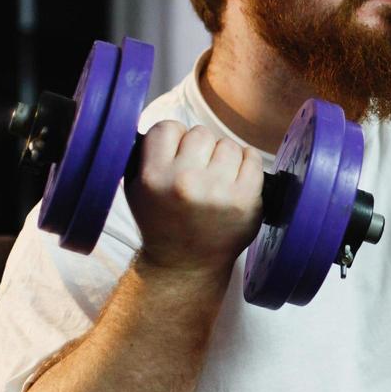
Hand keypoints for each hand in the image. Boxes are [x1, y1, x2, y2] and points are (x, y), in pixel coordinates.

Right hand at [124, 121, 265, 273]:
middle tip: (199, 169)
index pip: (167, 128)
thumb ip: (146, 156)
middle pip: (201, 133)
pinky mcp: (246, 200)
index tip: (178, 153)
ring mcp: (218, 191)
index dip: (174, 138)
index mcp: (154, 177)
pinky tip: (237, 175)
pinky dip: (247, 162)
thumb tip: (165, 127)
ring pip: (228, 144)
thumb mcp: (137, 190)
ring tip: (217, 176)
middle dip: (201, 148)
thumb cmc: (163, 223)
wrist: (186, 264)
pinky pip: (253, 159)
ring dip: (224, 156)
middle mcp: (185, 182)